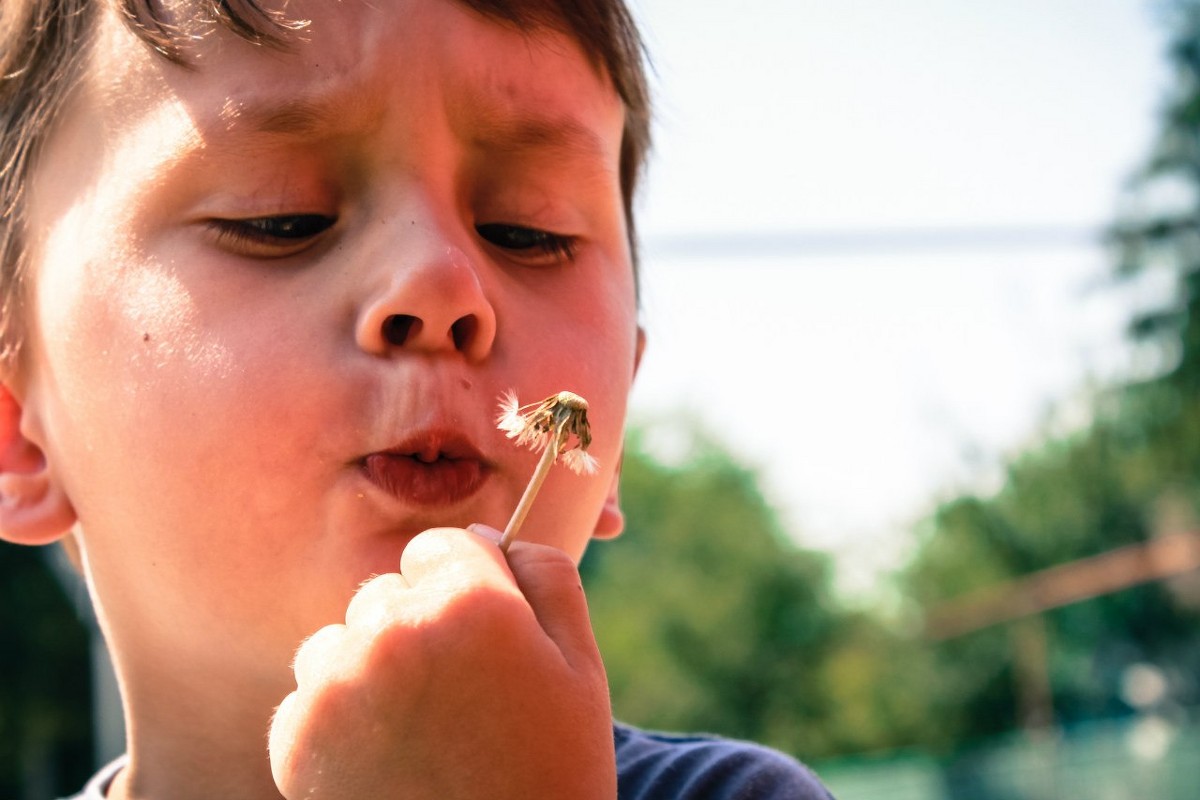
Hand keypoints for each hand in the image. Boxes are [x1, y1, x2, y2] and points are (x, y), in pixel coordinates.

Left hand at [268, 526, 615, 798]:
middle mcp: (394, 630)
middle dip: (416, 625)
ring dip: (369, 668)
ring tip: (416, 728)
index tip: (477, 630)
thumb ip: (547, 577)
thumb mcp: (580, 666)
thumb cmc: (550, 770)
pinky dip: (335, 718)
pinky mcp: (295, 738)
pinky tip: (381, 757)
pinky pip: (308, 694)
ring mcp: (337, 685)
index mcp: (470, 603)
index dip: (463, 585)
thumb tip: (498, 536)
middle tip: (455, 692)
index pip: (439, 546)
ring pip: (341, 639)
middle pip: (387, 590)